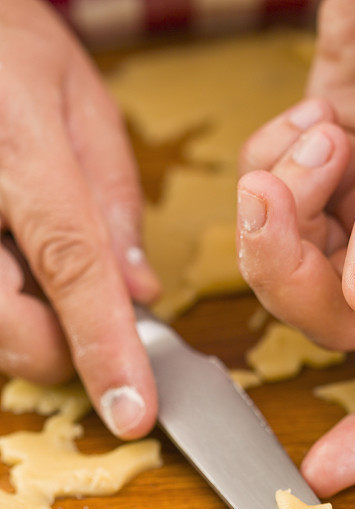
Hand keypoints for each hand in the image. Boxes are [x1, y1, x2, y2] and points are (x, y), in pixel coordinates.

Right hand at [0, 0, 159, 437]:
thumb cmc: (9, 49)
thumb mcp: (81, 105)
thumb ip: (115, 204)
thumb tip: (139, 293)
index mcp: (19, 155)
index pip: (72, 270)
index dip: (106, 349)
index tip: (133, 411)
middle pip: (17, 332)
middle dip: (67, 347)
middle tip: (92, 312)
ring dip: (33, 327)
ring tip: (37, 262)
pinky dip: (8, 309)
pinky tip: (15, 263)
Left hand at [237, 0, 354, 495]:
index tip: (326, 470)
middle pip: (336, 316)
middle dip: (292, 270)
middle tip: (280, 197)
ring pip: (296, 267)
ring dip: (278, 211)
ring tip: (306, 142)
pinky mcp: (323, 174)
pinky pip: (273, 209)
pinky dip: (270, 172)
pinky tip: (306, 124)